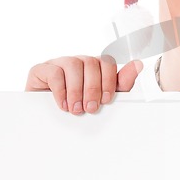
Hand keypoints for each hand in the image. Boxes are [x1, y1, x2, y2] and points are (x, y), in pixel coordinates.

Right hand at [25, 56, 142, 114]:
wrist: (47, 118)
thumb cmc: (78, 106)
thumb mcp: (103, 97)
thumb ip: (121, 83)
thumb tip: (138, 63)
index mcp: (94, 66)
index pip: (106, 61)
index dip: (108, 80)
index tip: (106, 100)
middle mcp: (78, 61)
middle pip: (90, 63)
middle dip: (93, 88)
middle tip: (91, 108)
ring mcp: (59, 63)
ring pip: (73, 64)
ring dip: (77, 89)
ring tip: (76, 109)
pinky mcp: (41, 69)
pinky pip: (54, 72)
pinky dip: (60, 90)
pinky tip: (63, 104)